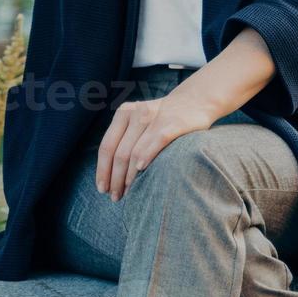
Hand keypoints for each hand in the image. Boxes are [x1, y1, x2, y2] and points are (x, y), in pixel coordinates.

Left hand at [95, 87, 225, 200]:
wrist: (196, 100)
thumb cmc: (163, 118)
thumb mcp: (138, 121)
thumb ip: (124, 140)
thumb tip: (108, 174)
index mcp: (123, 113)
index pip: (106, 146)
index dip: (102, 170)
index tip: (102, 189)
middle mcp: (137, 113)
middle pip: (119, 153)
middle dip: (115, 178)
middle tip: (115, 197)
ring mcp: (155, 117)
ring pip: (135, 152)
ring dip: (128, 177)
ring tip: (127, 192)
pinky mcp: (174, 123)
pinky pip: (156, 142)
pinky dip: (146, 157)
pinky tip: (140, 170)